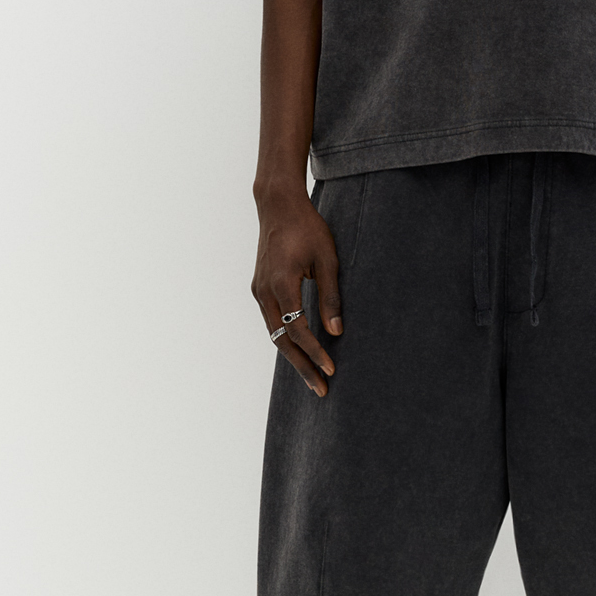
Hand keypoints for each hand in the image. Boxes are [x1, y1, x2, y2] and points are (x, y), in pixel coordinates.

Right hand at [252, 180, 340, 396]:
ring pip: (274, 334)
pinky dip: (286, 339)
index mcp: (281, 283)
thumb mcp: (328, 259)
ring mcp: (258, 291)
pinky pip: (272, 322)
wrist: (278, 206)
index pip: (297, 329)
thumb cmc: (308, 228)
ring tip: (313, 377)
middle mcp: (264, 291)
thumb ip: (331, 297)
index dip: (315, 352)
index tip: (331, 369)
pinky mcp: (259, 289)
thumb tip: (337, 333)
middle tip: (321, 390)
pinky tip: (301, 352)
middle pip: (282, 340)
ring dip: (293, 356)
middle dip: (302, 366)